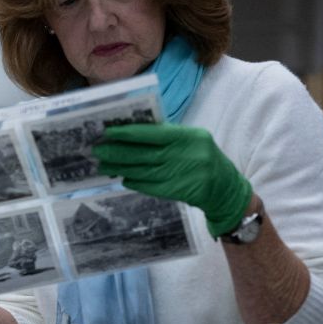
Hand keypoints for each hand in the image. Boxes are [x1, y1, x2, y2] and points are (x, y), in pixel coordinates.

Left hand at [93, 124, 252, 237]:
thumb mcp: (192, 140)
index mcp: (189, 137)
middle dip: (118, 152)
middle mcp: (185, 155)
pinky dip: (134, 182)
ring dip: (121, 169)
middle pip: (144, 154)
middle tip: (98, 150)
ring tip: (104, 165)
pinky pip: (149, 186)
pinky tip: (122, 178)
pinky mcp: (176, 191)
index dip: (128, 133)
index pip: (153, 133)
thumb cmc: (203, 157)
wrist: (224, 188)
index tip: (108, 132)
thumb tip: (132, 133)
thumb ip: (166, 136)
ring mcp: (181, 175)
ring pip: (143, 171)